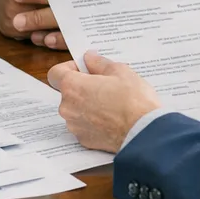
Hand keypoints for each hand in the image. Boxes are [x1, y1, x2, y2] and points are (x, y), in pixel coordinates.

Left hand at [47, 51, 161, 151]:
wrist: (144, 133)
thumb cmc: (133, 101)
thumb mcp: (120, 71)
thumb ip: (99, 63)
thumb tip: (89, 58)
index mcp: (72, 87)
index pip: (55, 73)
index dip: (69, 68)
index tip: (85, 69)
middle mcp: (68, 107)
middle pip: (67, 92)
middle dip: (83, 87)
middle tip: (105, 85)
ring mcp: (75, 126)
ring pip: (76, 109)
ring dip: (88, 105)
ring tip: (112, 104)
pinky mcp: (84, 140)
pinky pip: (84, 125)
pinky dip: (94, 121)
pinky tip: (112, 119)